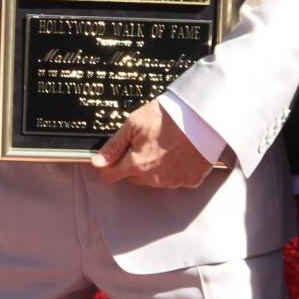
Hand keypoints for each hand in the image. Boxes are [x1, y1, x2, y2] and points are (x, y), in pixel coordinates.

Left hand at [90, 99, 216, 187]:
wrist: (202, 117)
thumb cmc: (168, 116)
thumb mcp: (134, 123)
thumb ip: (113, 146)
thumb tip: (96, 162)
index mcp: (136, 164)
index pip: (110, 176)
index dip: (108, 165)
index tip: (114, 156)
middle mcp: (153, 178)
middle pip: (133, 177)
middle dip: (134, 163)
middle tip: (146, 142)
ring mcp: (173, 182)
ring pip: (153, 179)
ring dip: (154, 167)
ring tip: (165, 144)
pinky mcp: (189, 181)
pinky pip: (175, 179)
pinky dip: (174, 169)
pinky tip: (179, 152)